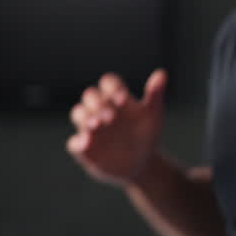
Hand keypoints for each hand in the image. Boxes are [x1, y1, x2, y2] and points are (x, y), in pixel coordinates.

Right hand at [65, 69, 166, 186]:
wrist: (142, 162)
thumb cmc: (147, 133)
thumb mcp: (153, 114)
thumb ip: (155, 94)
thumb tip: (162, 73)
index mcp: (117, 98)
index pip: (109, 83)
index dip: (113, 88)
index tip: (124, 99)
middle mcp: (100, 109)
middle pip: (90, 95)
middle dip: (97, 102)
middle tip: (110, 115)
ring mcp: (90, 127)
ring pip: (78, 113)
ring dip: (85, 117)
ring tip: (96, 124)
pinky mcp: (84, 147)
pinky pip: (74, 142)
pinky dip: (78, 141)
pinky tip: (87, 143)